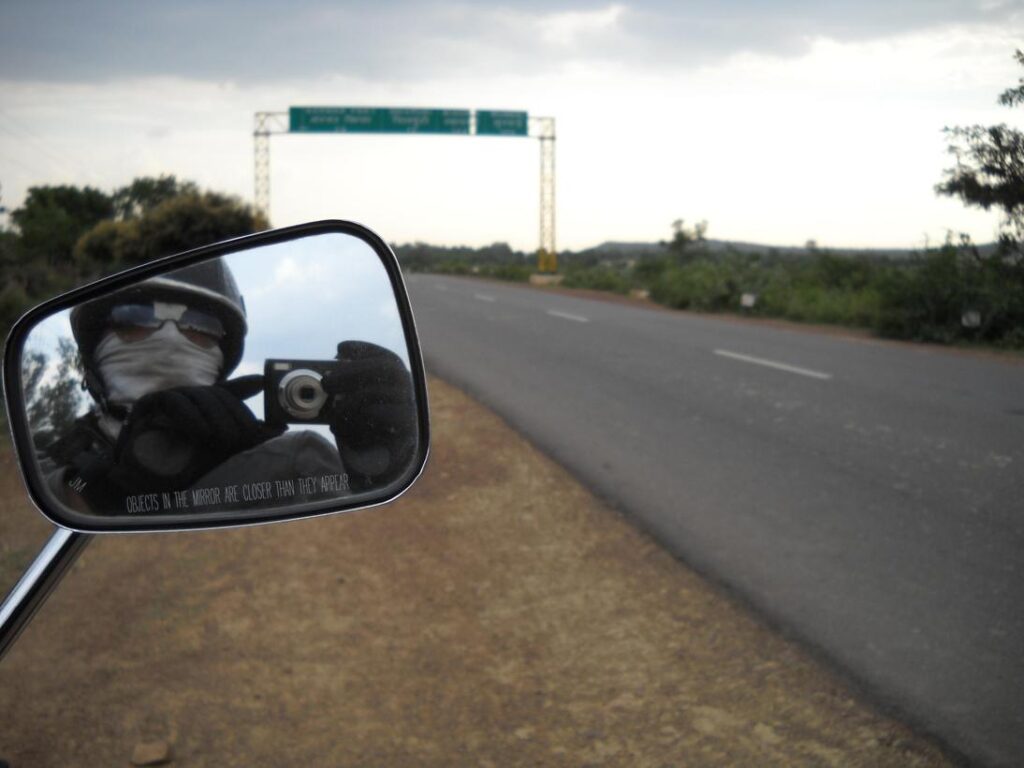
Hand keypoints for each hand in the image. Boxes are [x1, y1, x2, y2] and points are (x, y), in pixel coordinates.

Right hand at [115, 382, 282, 488]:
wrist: (141, 481)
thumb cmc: (184, 465)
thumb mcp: (222, 450)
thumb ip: (248, 437)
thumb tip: (282, 428)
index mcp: (206, 405)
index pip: (227, 391)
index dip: (244, 385)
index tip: (262, 382)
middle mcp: (189, 397)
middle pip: (218, 395)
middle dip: (236, 415)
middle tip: (248, 435)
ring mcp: (169, 396)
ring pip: (199, 396)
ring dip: (216, 416)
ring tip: (228, 438)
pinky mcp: (149, 403)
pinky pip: (173, 401)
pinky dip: (189, 415)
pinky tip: (202, 431)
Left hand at [322, 341, 416, 484]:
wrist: (375, 465)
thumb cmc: (359, 427)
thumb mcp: (352, 402)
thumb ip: (345, 388)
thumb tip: (326, 375)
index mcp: (397, 381)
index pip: (385, 358)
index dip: (363, 349)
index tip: (340, 348)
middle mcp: (408, 392)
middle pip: (384, 371)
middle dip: (351, 373)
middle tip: (326, 381)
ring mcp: (408, 411)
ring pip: (378, 396)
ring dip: (349, 402)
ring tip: (333, 411)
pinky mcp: (403, 434)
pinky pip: (378, 422)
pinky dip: (352, 424)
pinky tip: (338, 428)